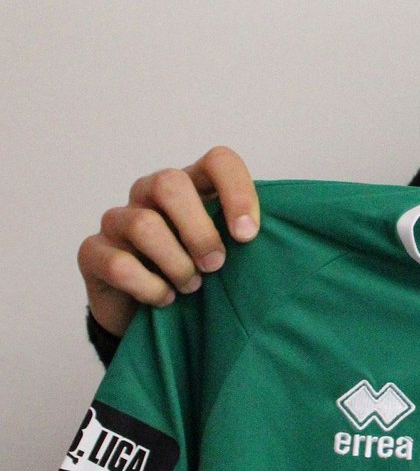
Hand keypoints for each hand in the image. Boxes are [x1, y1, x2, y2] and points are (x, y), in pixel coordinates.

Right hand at [78, 146, 259, 336]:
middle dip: (200, 230)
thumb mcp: (228, 248)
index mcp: (192, 182)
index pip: (219, 160)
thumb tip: (276, 235)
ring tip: (192, 287)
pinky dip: (150, 287)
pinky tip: (164, 298)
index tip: (248, 235)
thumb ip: (243, 233)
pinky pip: (120, 264)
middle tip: (216, 264)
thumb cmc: (199, 270)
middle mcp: (150, 192)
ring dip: (177, 264)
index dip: (237, 192)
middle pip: (171, 184)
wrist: (148, 311)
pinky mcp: (93, 251)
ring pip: (144, 225)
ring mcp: (118, 219)